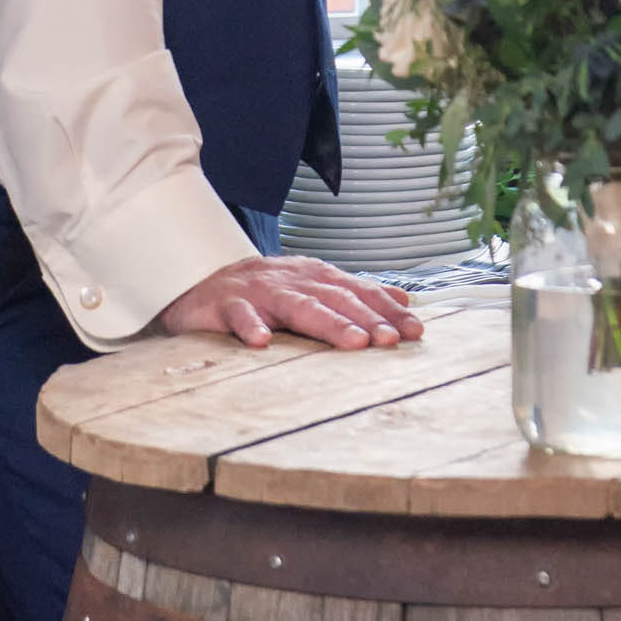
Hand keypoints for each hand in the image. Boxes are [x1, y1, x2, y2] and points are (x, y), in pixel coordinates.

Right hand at [158, 255, 424, 349]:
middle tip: (391, 340)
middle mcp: (294, 282)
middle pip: (335, 300)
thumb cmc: (268, 290)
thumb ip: (356, 293)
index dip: (387, 310)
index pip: (359, 292)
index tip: (415, 331)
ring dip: (327, 323)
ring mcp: (261, 293)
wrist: (205, 278)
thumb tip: (404, 300)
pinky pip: (239, 317)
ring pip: (298, 307)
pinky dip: (251, 327)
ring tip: (353, 341)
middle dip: (366, 319)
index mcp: (317, 278)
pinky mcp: (227, 306)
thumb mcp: (315, 286)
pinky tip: (263, 342)